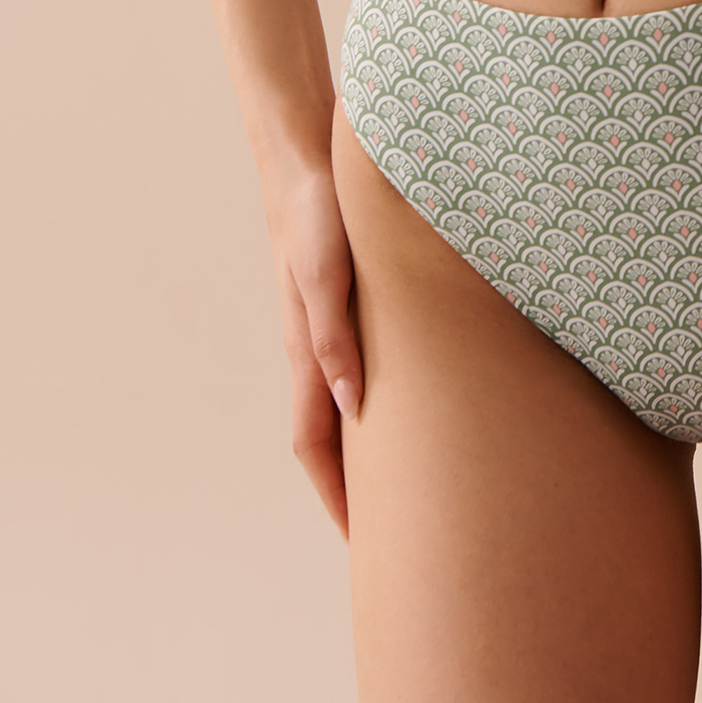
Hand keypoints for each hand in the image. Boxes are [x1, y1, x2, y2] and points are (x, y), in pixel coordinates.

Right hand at [263, 150, 362, 537]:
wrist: (301, 161)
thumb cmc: (316, 215)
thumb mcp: (328, 274)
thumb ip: (335, 336)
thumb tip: (353, 405)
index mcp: (305, 350)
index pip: (315, 444)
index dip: (336, 494)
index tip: (362, 541)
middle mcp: (311, 348)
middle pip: (327, 435)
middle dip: (351, 486)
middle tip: (389, 527)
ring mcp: (323, 327)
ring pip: (339, 403)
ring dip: (362, 447)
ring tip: (400, 478)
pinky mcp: (339, 302)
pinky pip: (350, 368)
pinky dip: (369, 401)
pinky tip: (397, 398)